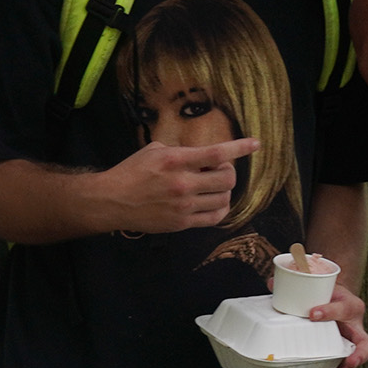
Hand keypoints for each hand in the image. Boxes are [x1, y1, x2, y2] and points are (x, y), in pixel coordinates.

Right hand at [93, 137, 257, 234]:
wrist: (112, 201)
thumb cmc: (131, 172)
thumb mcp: (155, 151)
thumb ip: (181, 151)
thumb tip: (202, 154)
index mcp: (176, 161)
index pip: (217, 153)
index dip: (240, 148)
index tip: (255, 144)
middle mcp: (183, 183)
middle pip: (227, 177)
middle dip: (229, 171)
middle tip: (218, 169)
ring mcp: (184, 205)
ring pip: (224, 198)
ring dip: (224, 190)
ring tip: (213, 185)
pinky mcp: (182, 223)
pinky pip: (214, 217)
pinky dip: (221, 208)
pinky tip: (215, 202)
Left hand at [303, 285, 367, 367]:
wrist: (333, 303)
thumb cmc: (325, 294)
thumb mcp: (317, 286)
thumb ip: (296, 284)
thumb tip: (271, 283)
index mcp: (351, 307)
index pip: (345, 309)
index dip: (330, 311)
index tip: (312, 314)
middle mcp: (356, 330)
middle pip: (365, 346)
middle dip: (359, 356)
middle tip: (349, 362)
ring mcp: (349, 348)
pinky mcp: (339, 360)